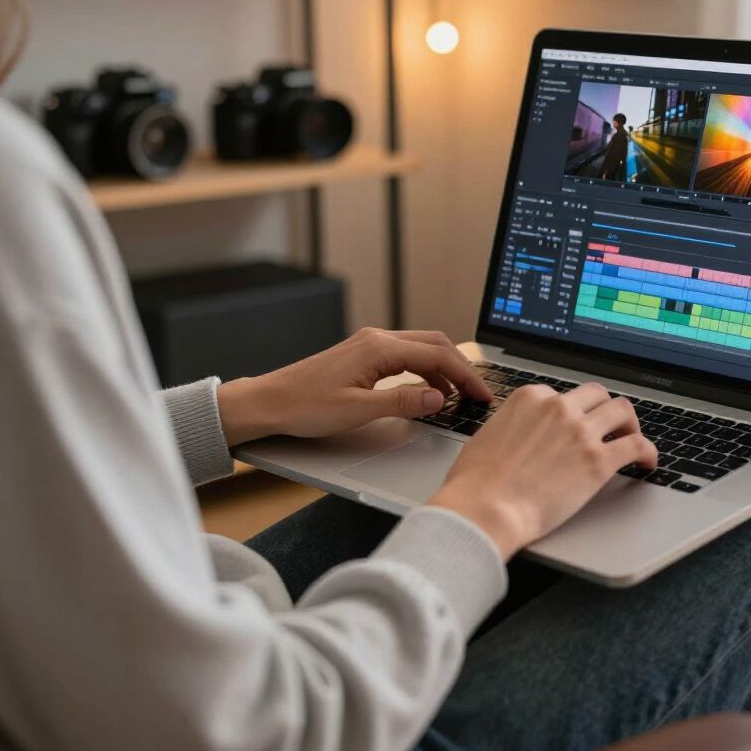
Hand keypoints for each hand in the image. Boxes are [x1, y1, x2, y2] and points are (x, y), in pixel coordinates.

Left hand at [216, 327, 491, 446]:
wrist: (269, 401)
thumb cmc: (304, 406)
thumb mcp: (357, 411)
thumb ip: (401, 402)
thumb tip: (437, 398)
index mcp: (379, 348)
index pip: (437, 356)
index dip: (465, 376)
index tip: (482, 395)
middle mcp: (377, 339)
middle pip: (435, 344)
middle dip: (461, 367)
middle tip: (478, 393)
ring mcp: (370, 344)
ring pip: (422, 348)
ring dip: (444, 369)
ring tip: (457, 396)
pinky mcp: (364, 355)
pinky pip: (406, 355)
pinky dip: (425, 370)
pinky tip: (427, 392)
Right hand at [428, 382, 657, 559]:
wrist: (485, 508)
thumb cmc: (476, 482)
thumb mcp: (486, 436)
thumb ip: (510, 426)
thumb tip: (516, 435)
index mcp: (530, 398)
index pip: (562, 394)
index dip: (571, 411)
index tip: (575, 424)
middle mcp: (558, 407)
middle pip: (596, 394)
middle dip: (603, 409)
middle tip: (608, 426)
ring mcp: (580, 432)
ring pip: (622, 411)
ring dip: (629, 423)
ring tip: (631, 438)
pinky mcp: (598, 461)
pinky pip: (637, 446)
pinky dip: (648, 452)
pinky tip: (648, 462)